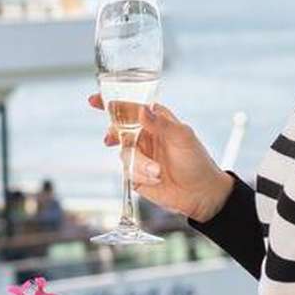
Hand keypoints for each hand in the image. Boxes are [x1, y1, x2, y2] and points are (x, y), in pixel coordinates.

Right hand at [88, 95, 232, 221]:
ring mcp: (140, 155)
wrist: (200, 194)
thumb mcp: (182, 138)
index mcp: (156, 121)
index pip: (131, 107)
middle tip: (112, 138)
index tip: (94, 100)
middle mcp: (145, 136)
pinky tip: (156, 179)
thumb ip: (161, 123)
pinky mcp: (136, 174)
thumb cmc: (196, 161)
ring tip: (158, 172)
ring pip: (123, 152)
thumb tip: (142, 110)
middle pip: (118, 128)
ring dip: (139, 163)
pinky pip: (127, 170)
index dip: (111, 102)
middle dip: (114, 134)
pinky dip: (140, 175)